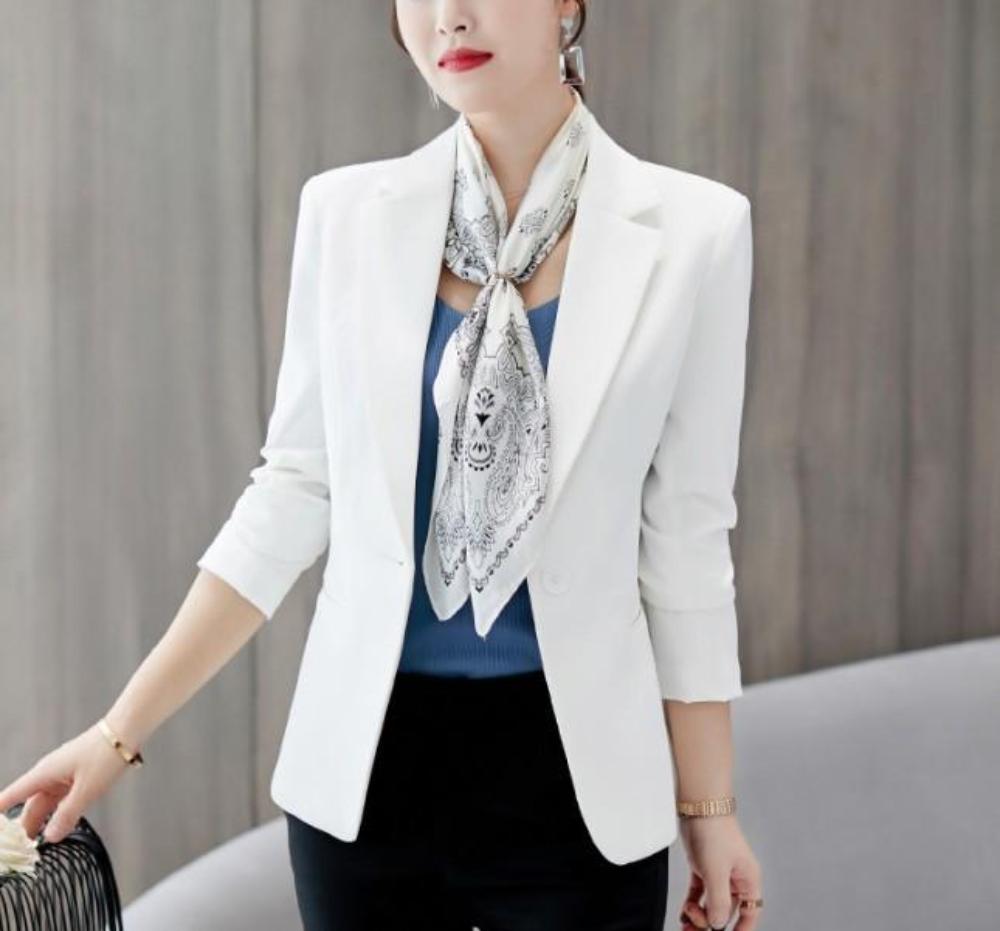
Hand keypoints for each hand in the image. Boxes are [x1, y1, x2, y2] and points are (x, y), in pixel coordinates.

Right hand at [0, 722, 134, 843]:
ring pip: (47, 803)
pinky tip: (60, 826)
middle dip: (23, 828)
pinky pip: (61, 798)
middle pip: (30, 805)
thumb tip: (50, 837)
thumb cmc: (105, 754)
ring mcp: (64, 774)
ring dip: (42, 822)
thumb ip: (67, 814)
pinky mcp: (78, 775)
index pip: (11, 797)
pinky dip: (58, 813)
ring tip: (37, 844)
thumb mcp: (87, 789)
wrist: (127, 731)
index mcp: (44, 773)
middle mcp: (49, 774)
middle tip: (20, 851)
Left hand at [676, 814, 762, 929]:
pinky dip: (692, 904)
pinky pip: (699, 894)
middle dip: (711, 924)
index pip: (749, 915)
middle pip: (727, 913)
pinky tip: (684, 913)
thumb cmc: (715, 832)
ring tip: (686, 919)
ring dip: (699, 916)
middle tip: (694, 929)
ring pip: (711, 905)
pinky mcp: (703, 867)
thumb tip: (718, 925)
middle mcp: (736, 880)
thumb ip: (719, 902)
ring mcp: (719, 874)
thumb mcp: (717, 873)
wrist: (699, 806)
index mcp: (748, 881)